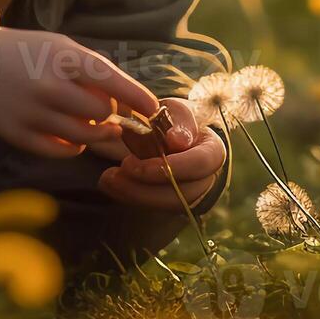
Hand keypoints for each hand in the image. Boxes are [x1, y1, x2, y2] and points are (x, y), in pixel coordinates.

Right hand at [0, 26, 159, 158]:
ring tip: (93, 125)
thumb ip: (92, 71)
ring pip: (85, 136)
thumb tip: (127, 101)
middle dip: (110, 115)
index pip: (111, 80)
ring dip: (96, 133)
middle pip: (101, 114)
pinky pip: (62, 151)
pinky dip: (74, 147)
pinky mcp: (18, 135)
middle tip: (107, 113)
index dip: (137, 97)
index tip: (153, 108)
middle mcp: (48, 86)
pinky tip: (71, 136)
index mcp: (62, 57)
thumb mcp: (60, 47)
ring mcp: (32, 113)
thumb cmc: (25, 52)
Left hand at [90, 98, 226, 210]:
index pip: (199, 164)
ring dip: (133, 195)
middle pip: (182, 194)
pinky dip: (129, 197)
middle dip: (145, 188)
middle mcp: (207, 179)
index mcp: (212, 151)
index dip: (171, 166)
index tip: (135, 162)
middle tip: (114, 174)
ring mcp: (191, 195)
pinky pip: (153, 207)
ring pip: (165, 205)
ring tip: (107, 179)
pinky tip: (109, 183)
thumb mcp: (177, 110)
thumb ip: (179, 121)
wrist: (170, 133)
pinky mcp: (172, 203)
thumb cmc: (175, 119)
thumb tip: (178, 141)